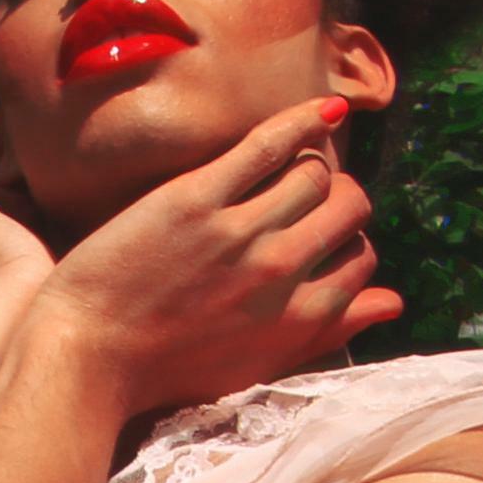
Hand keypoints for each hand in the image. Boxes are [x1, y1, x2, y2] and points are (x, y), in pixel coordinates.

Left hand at [24, 97, 403, 419]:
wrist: (89, 357)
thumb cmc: (168, 370)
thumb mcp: (260, 365)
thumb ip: (327, 331)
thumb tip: (393, 303)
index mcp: (298, 319)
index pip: (361, 261)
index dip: (351, 244)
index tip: (327, 238)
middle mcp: (280, 274)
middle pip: (349, 210)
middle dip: (342, 198)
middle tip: (315, 196)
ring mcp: (241, 233)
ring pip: (316, 174)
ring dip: (315, 164)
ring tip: (294, 166)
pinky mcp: (198, 199)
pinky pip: (269, 145)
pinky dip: (303, 121)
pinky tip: (322, 112)